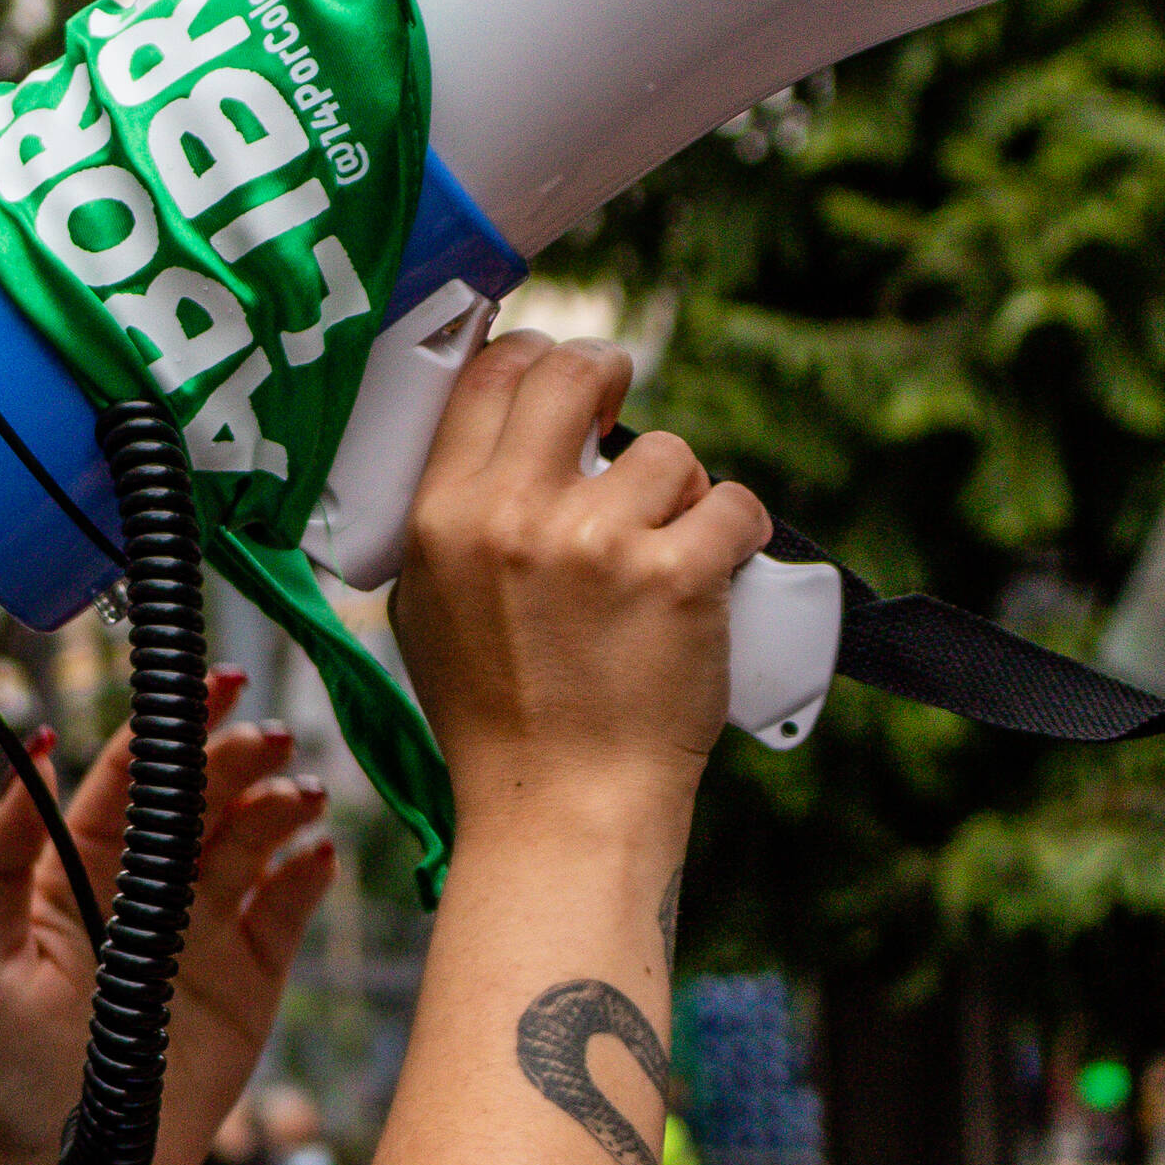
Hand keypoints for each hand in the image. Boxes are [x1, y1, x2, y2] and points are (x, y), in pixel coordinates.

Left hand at [0, 670, 338, 1164]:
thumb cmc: (6, 1072)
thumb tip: (28, 745)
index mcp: (76, 871)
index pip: (127, 782)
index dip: (164, 731)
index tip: (204, 689)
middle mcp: (144, 890)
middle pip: (198, 801)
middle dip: (231, 758)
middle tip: (263, 737)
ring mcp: (202, 931)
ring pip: (249, 842)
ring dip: (276, 807)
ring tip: (297, 793)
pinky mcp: (250, 978)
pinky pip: (286, 910)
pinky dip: (306, 876)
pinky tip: (315, 853)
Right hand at [389, 333, 768, 831]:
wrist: (559, 809)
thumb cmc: (495, 721)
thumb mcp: (427, 610)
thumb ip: (454, 522)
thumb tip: (501, 447)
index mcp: (442, 520)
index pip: (487, 378)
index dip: (533, 355)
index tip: (560, 370)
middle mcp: (512, 517)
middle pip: (572, 375)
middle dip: (608, 373)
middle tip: (622, 398)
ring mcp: (598, 543)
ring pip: (668, 453)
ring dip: (680, 491)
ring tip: (665, 549)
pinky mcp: (680, 575)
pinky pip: (734, 505)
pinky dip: (738, 533)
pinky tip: (719, 568)